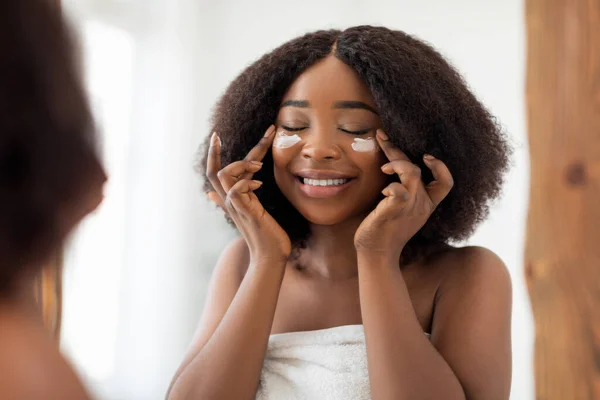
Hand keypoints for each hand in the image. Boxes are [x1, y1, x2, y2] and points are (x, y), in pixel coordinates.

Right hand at [206, 125, 291, 261]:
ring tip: (258, 165)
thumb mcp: (249, 212)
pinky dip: (246, 183)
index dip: (214, 154)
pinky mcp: (246, 213)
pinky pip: (236, 192)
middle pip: (214, 172)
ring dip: (240, 165)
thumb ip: (233, 199)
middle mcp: (231, 201)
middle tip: (220, 134)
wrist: (270, 257)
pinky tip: (259, 183)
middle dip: (216, 150)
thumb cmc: (264, 235)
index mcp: (232, 198)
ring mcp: (237, 207)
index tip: (216, 135)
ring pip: (223, 177)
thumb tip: (211, 193)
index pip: (216, 172)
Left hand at [354, 129, 453, 262]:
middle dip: (398, 149)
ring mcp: (409, 208)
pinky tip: (383, 191)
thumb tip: (393, 167)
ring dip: (397, 164)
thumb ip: (403, 190)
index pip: (446, 182)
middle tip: (381, 136)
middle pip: (420, 169)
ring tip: (383, 168)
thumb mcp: (400, 208)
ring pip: (413, 174)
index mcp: (426, 204)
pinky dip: (391, 186)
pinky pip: (399, 192)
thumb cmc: (385, 229)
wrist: (377, 253)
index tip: (425, 155)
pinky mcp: (394, 211)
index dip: (441, 166)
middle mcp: (421, 204)